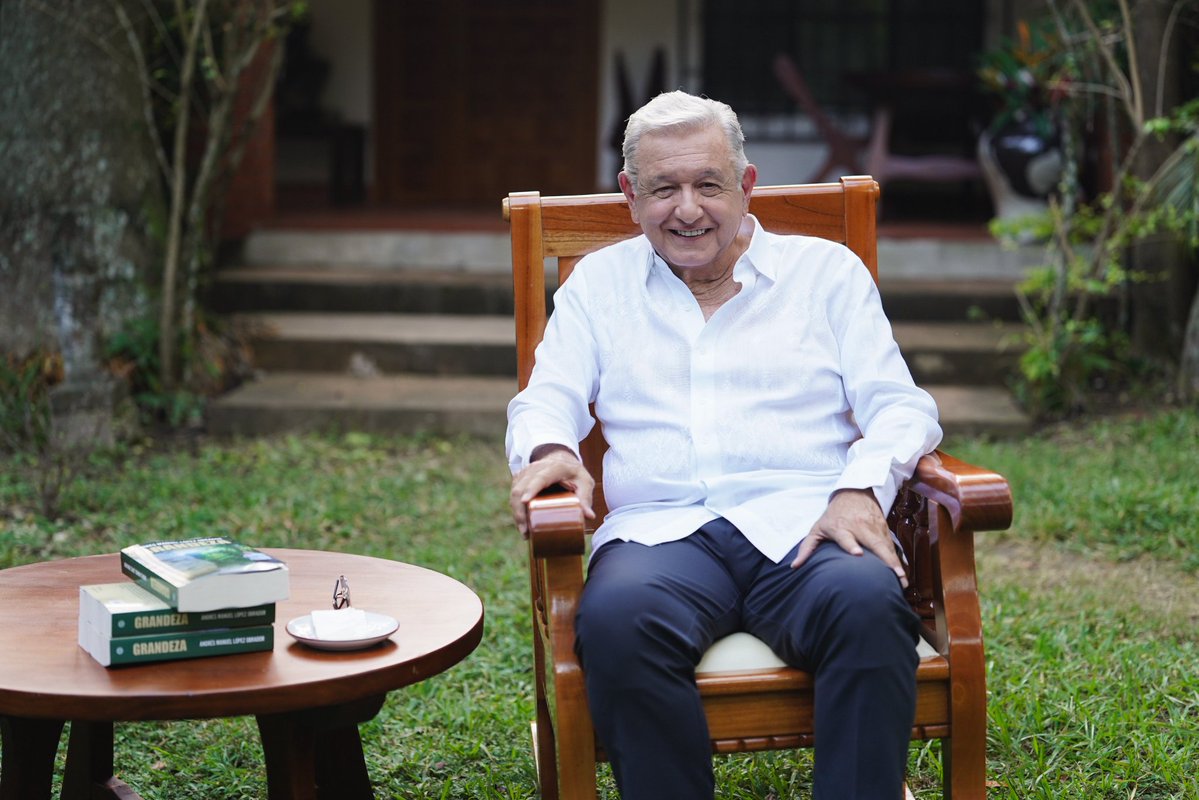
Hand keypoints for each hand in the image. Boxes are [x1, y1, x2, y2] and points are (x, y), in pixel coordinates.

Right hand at [509, 444, 595, 536]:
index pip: (539, 478)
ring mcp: (526, 473)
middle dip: (520, 510)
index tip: (524, 502)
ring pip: (515, 491)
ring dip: (516, 513)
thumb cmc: (574, 474)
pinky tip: (521, 524)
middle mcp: (536, 468)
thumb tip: (589, 517)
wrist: (561, 460)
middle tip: (526, 531)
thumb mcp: (584, 483)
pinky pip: (513, 494)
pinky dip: (515, 510)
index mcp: (554, 467)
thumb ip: (586, 498)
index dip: (531, 489)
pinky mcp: (520, 479)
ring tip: (524, 532)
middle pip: (521, 487)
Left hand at [791, 488, 906, 587]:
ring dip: (895, 563)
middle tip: (895, 576)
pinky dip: (897, 559)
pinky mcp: (884, 528)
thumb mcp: (818, 528)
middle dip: (885, 560)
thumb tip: (794, 566)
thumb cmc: (833, 515)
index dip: (851, 545)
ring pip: (886, 546)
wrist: (854, 493)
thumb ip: (807, 548)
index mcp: (841, 528)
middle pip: (874, 544)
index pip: (846, 537)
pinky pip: (891, 546)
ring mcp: (874, 527)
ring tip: (903, 580)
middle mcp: (859, 527)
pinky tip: (902, 573)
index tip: (857, 554)